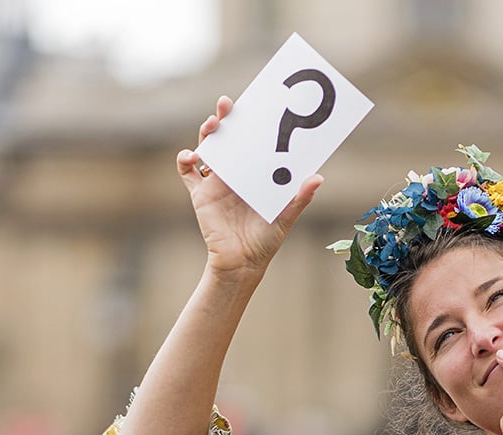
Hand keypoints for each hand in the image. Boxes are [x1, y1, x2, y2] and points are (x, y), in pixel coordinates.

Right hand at [177, 96, 322, 276]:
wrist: (242, 262)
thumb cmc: (265, 240)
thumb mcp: (286, 217)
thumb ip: (299, 198)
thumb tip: (318, 177)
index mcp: (255, 173)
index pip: (252, 140)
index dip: (250, 122)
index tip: (255, 106)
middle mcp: (235, 172)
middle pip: (227, 137)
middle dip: (225, 117)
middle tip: (227, 105)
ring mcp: (215, 181)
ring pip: (207, 147)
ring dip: (207, 132)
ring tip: (213, 125)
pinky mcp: (200, 193)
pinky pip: (186, 171)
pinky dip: (184, 159)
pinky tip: (191, 156)